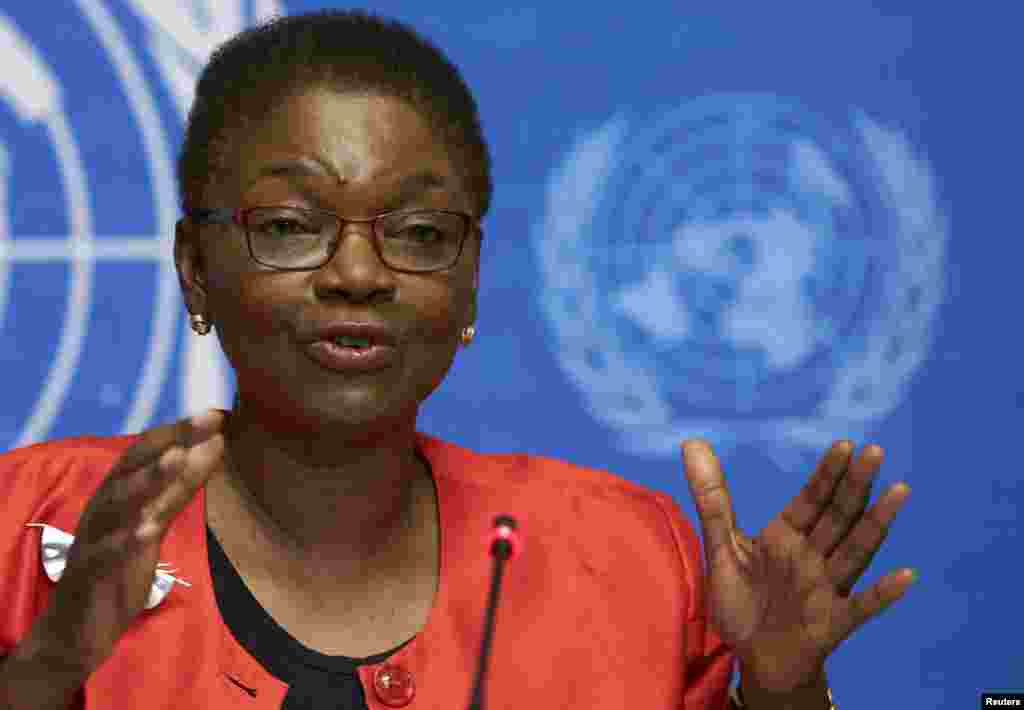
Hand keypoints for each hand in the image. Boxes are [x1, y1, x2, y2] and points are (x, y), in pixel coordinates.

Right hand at [32, 410, 225, 673]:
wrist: (76, 630)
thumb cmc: (118, 567)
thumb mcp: (154, 522)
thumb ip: (181, 487)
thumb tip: (214, 444)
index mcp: (118, 493)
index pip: (146, 451)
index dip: (180, 431)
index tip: (216, 413)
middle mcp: (103, 508)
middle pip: (133, 467)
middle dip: (170, 441)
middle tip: (206, 419)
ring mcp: (93, 539)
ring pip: (116, 503)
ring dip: (147, 480)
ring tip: (177, 459)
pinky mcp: (88, 574)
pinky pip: (103, 554)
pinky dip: (123, 541)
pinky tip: (147, 530)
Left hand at [681, 439, 914, 692]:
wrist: (754, 659)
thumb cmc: (742, 601)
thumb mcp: (721, 546)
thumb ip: (711, 498)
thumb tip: (691, 442)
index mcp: (787, 536)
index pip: (811, 499)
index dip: (827, 474)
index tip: (844, 445)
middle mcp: (813, 556)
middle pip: (838, 515)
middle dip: (855, 484)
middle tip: (875, 451)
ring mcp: (827, 588)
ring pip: (856, 550)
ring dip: (877, 522)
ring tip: (900, 490)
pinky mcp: (833, 622)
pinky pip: (862, 607)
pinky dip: (883, 593)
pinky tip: (906, 575)